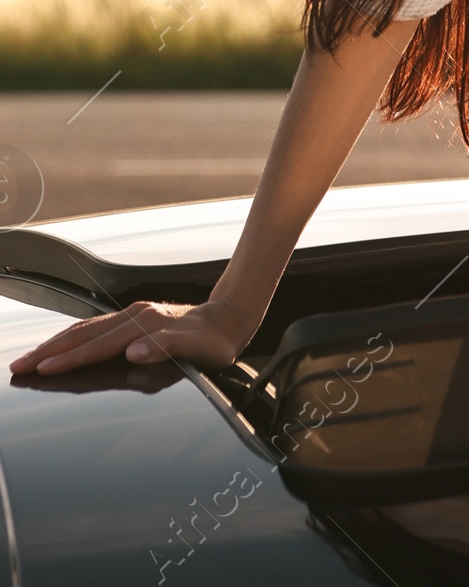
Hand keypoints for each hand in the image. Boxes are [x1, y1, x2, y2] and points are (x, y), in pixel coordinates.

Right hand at [10, 295, 250, 376]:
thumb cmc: (215, 340)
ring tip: (32, 356)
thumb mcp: (196, 347)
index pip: (97, 345)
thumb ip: (165, 347)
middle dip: (49, 350)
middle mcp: (135, 317)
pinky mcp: (135, 319)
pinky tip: (64, 345)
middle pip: (83, 334)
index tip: (42, 367)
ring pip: (86, 329)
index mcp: (145, 324)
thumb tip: (133, 351)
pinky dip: (74, 337)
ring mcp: (134, 316)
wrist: (231, 317)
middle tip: (19, 364)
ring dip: (57, 343)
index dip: (69, 358)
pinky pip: (97, 328)